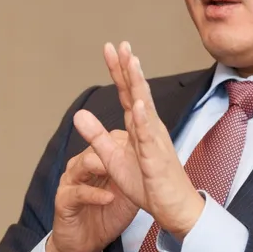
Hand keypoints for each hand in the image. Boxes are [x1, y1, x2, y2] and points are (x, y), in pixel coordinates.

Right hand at [47, 140, 137, 251]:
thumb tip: (154, 162)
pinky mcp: (63, 200)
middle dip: (115, 148)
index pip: (109, 142)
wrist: (83, 246)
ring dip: (104, 167)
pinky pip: (78, 193)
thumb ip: (135, 176)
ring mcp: (70, 182)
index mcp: (96, 162)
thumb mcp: (126, 193)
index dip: (127, 140)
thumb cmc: (106, 216)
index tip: (144, 139)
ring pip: (84, 164)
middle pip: (96, 148)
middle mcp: (80, 167)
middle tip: (134, 150)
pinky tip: (109, 198)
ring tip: (120, 172)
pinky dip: (95, 195)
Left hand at [73, 42, 204, 241]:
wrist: (174, 207)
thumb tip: (78, 113)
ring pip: (145, 107)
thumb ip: (97, 135)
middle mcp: (149, 127)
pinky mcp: (156, 158)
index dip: (118, 70)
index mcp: (138, 125)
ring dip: (139, 85)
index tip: (110, 48)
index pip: (126, 92)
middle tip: (122, 44)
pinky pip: (149, 137)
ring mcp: (155, 140)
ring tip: (132, 62)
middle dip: (129, 67)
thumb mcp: (112, 157)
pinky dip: (143, 120)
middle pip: (137, 92)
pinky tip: (138, 105)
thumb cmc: (148, 183)